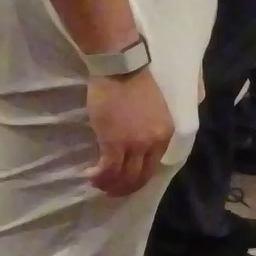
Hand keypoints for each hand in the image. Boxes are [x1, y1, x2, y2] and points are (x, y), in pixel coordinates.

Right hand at [86, 68, 173, 194]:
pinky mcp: (114, 143)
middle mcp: (153, 144)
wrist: (121, 67)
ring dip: (109, 184)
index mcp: (165, 135)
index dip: (137, 178)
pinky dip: (99, 176)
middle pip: (139, 177)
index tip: (124, 179)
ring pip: (123, 177)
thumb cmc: (134, 82)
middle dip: (124, 187)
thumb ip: (149, 130)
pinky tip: (90, 174)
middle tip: (110, 188)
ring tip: (97, 182)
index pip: (152, 167)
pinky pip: (108, 170)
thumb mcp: (153, 110)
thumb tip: (135, 147)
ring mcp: (134, 145)